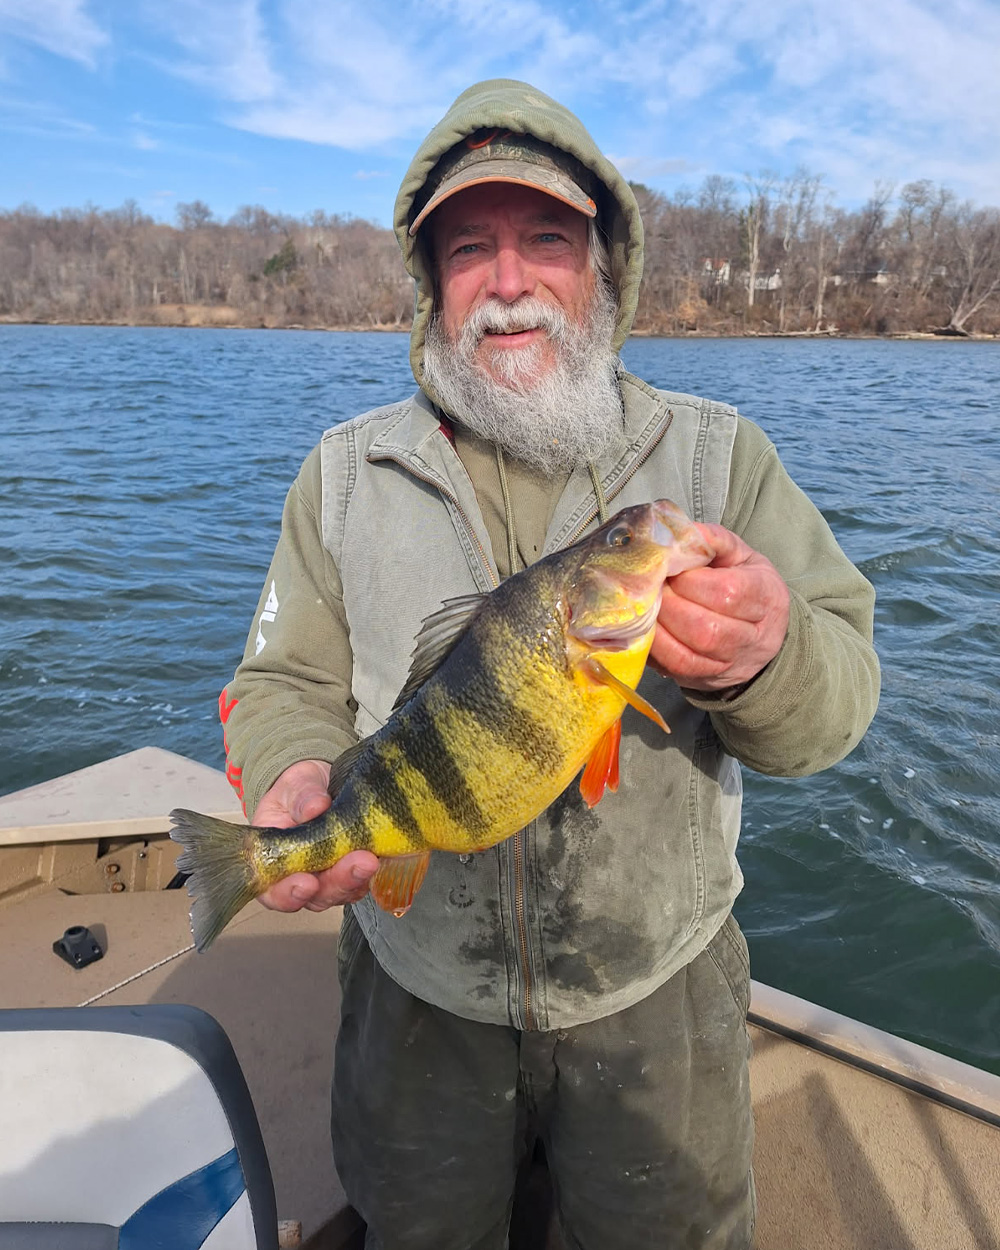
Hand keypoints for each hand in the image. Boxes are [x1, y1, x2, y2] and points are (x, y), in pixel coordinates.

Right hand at [251, 758, 378, 911]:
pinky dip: (374, 874)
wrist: (325, 786)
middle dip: (337, 883)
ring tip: (372, 860)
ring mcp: (329, 877)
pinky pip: (365, 881)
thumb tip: (315, 806)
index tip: (307, 883)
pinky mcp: (354, 871)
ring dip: (358, 879)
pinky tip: (382, 858)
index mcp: (273, 862)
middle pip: (316, 896)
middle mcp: (300, 877)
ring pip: (343, 892)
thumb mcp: (295, 786)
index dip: (289, 894)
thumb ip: (301, 797)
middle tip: (357, 864)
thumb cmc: (299, 790)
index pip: (274, 892)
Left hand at [649, 524, 789, 692]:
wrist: (760, 636)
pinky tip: (645, 626)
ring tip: (646, 605)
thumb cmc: (745, 585)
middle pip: (706, 628)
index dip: (691, 580)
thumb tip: (679, 530)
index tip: (670, 567)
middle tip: (651, 586)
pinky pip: (675, 668)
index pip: (727, 592)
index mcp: (766, 597)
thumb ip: (714, 540)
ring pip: (688, 653)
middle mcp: (754, 637)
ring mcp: (729, 664)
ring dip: (658, 626)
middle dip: (670, 604)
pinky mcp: (704, 678)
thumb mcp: (740, 556)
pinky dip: (654, 646)